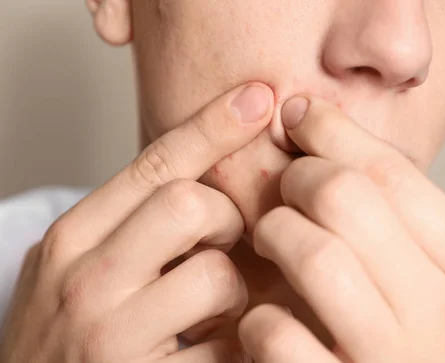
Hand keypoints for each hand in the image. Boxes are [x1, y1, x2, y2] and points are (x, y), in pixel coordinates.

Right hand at [0, 83, 273, 362]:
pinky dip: (240, 340)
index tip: (257, 98)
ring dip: (234, 289)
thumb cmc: (64, 335)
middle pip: (188, 204)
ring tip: (216, 308)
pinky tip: (218, 344)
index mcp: (71, 241)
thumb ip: (125, 225)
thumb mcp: (74, 267)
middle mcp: (85, 281)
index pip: (151, 166)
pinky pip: (229, 345)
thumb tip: (202, 178)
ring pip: (215, 275)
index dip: (212, 127)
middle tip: (225, 242)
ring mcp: (113, 338)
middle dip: (226, 218)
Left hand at [239, 96, 444, 361]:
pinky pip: (276, 336)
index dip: (337, 133)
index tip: (304, 115)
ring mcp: (385, 361)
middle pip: (343, 198)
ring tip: (271, 233)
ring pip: (310, 253)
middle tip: (288, 179)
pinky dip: (260, 314)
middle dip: (300, 174)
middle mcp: (440, 314)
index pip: (394, 175)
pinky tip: (266, 314)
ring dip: (275, 230)